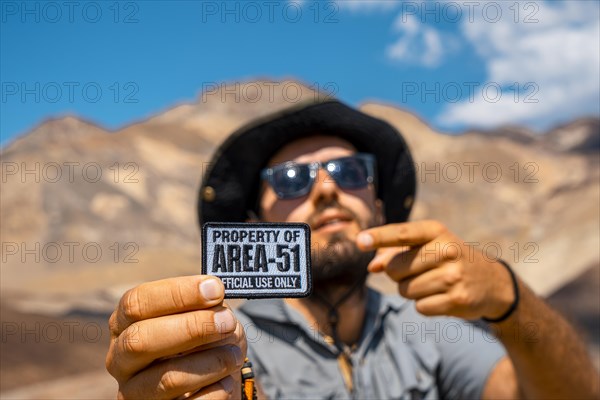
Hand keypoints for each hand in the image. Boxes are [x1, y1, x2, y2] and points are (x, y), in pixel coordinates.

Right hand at [105, 276, 245, 398]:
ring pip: (167, 379)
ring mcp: (134, 393)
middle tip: (227, 322)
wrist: (211, 382)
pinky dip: (214, 391)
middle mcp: (121, 359)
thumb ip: (206, 307)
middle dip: (191, 327)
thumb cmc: (204, 341)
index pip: (136, 302)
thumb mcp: (205, 317)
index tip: (215, 289)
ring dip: (210, 362)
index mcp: (125, 324)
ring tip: (234, 354)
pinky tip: (226, 381)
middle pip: (140, 339)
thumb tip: (214, 300)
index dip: (177, 293)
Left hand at [356, 220, 514, 319]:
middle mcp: (446, 250)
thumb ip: (394, 252)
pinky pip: (419, 307)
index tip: (359, 240)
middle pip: (395, 269)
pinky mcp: (457, 299)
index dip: (379, 237)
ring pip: (405, 290)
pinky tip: (442, 296)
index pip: (402, 233)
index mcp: (436, 231)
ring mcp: (453, 275)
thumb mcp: (427, 246)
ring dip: (412, 291)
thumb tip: (372, 267)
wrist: (492, 282)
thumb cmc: (448, 259)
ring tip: (434, 283)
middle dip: (398, 274)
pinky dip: (424, 305)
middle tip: (419, 271)